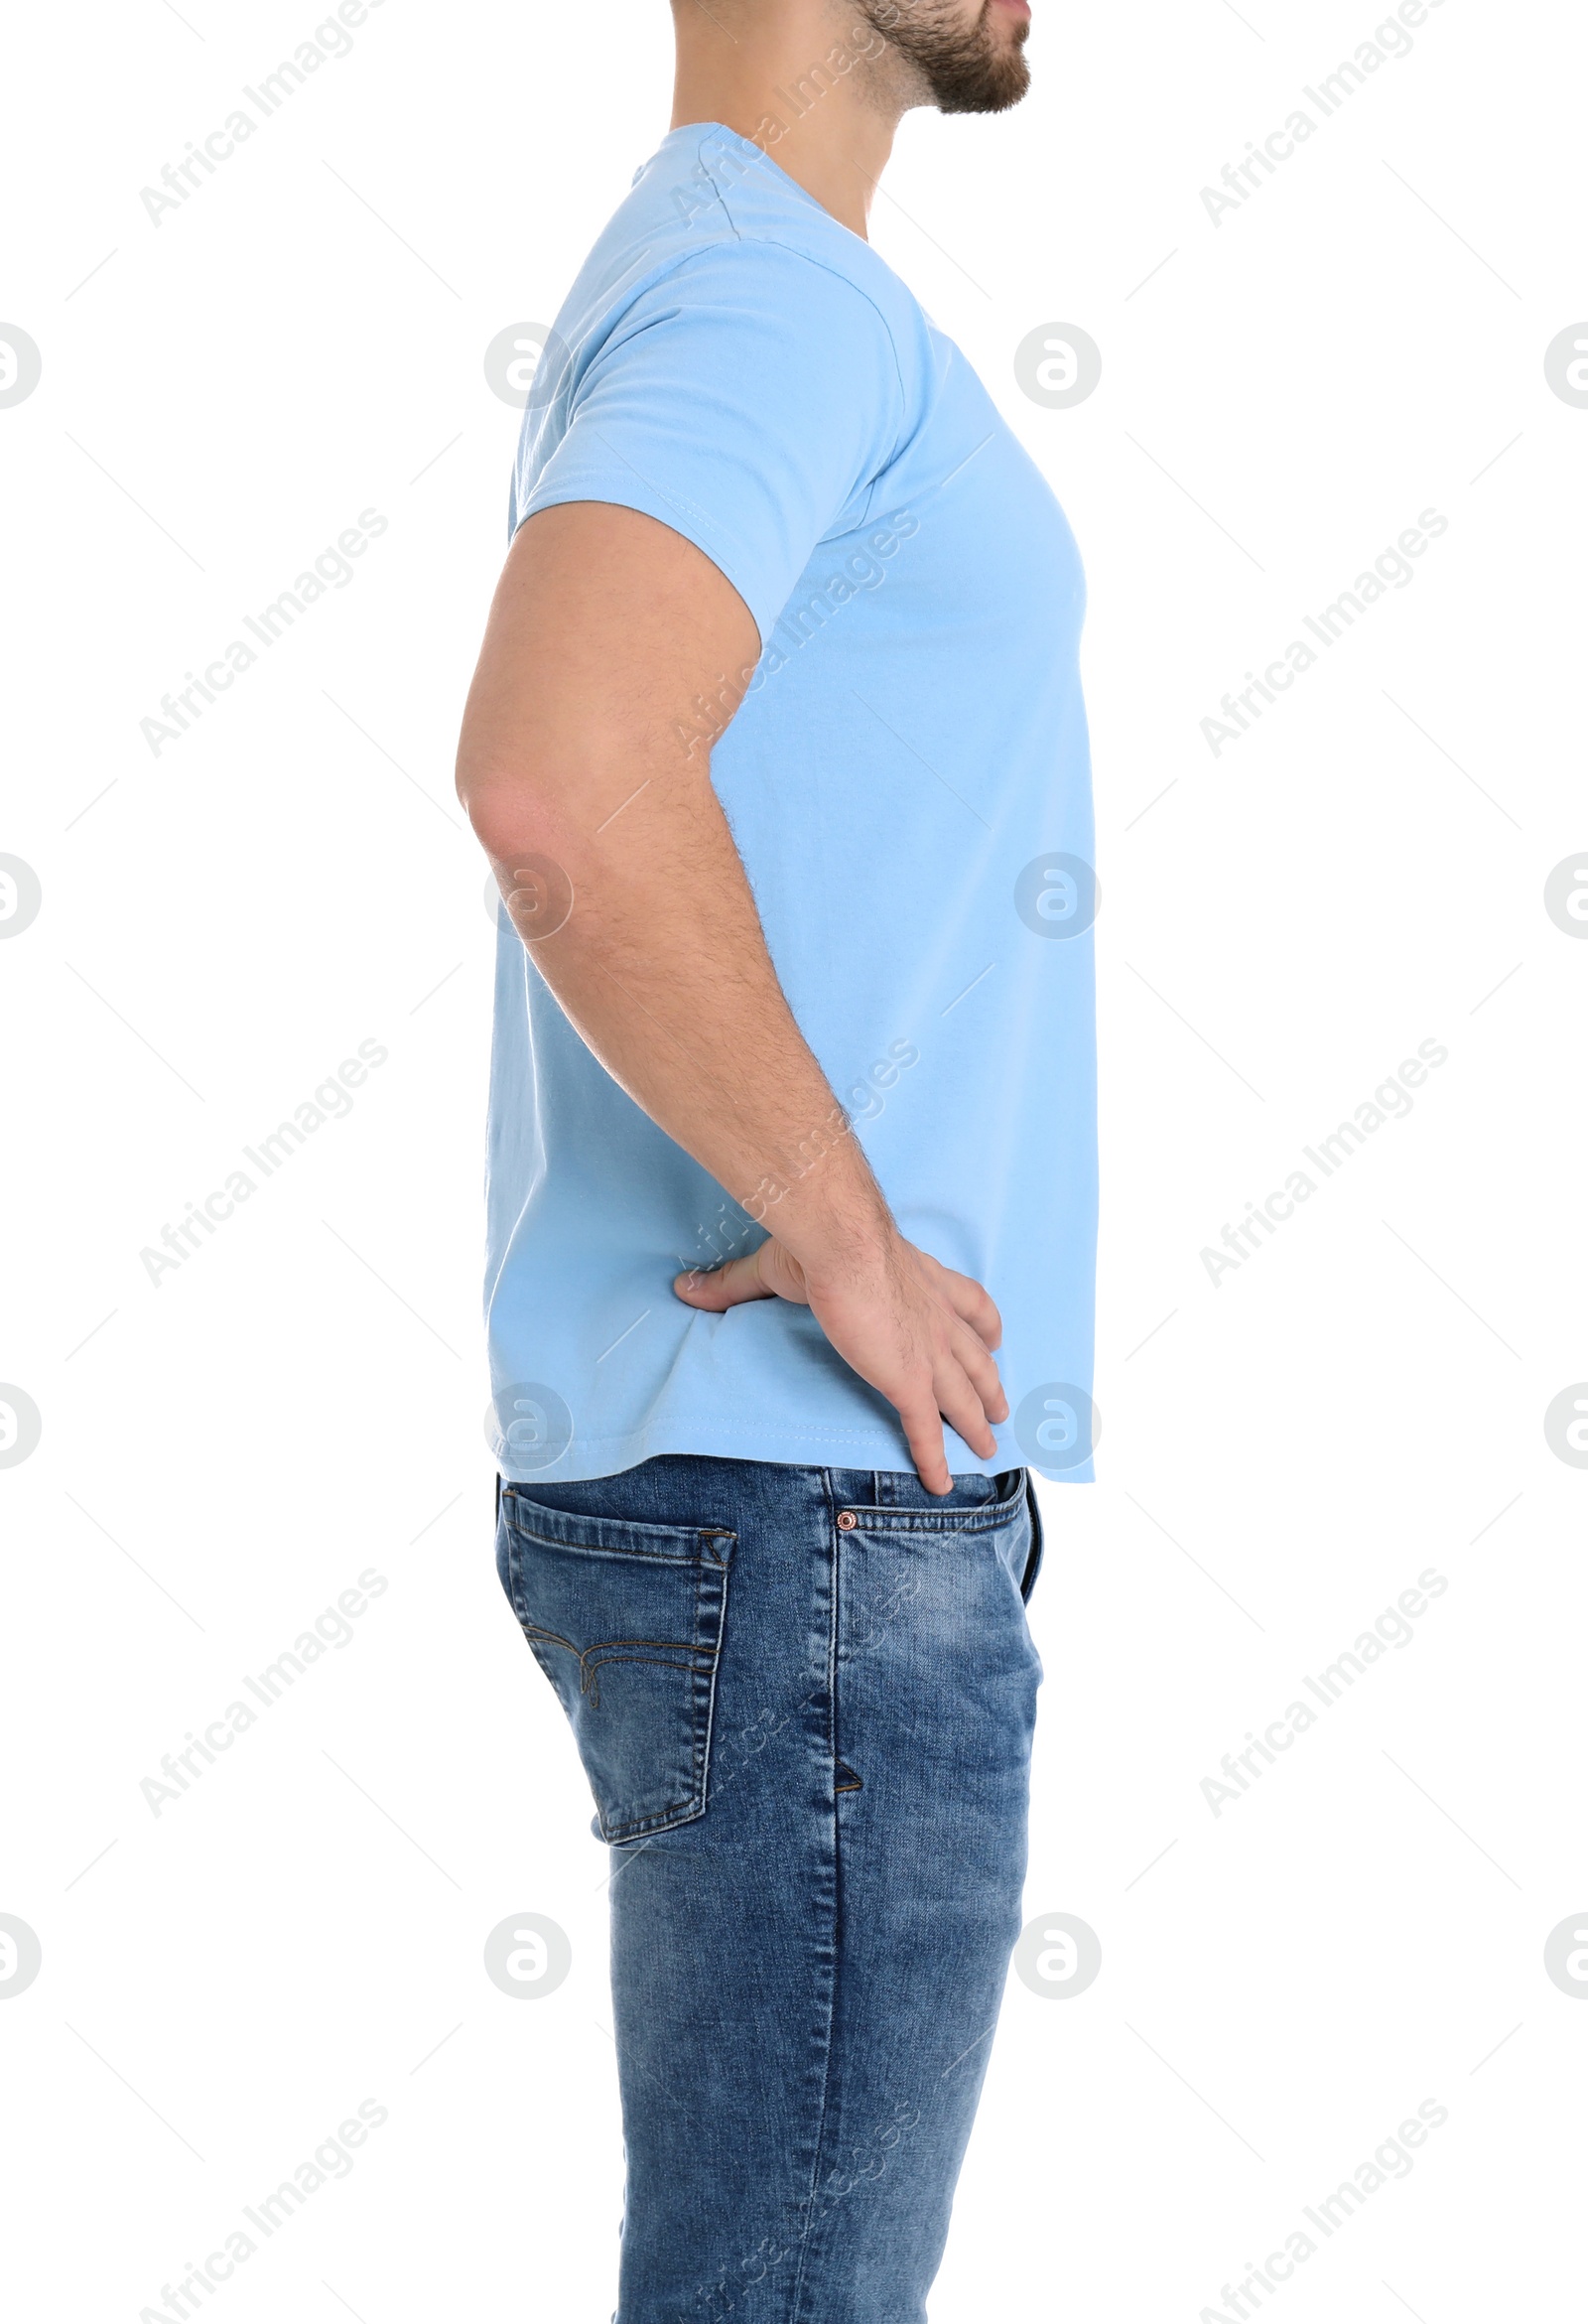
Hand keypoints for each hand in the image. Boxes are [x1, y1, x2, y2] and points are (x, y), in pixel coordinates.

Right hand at [673, 1231, 1006, 1494]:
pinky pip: (928, 1430)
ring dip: (978, 1421)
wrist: (841, 1245)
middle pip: (977, 1356)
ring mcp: (928, 1352)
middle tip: (1002, 1404)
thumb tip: (687, 1288)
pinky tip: (941, 1483)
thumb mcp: (782, 1262)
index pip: (967, 1303)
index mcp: (922, 1281)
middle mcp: (937, 1316)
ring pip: (965, 1397)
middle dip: (990, 1382)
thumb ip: (736, 1282)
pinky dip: (936, 1459)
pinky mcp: (910, 1381)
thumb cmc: (819, 1243)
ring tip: (989, 1443)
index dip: (983, 1324)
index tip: (995, 1337)